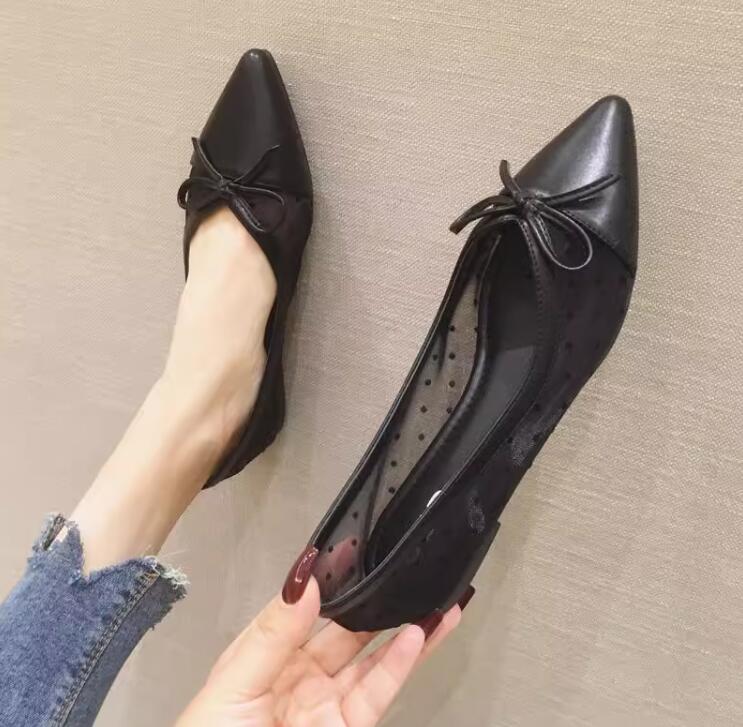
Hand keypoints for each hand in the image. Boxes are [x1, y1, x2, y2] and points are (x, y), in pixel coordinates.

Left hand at [175, 552, 471, 726]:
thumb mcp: (232, 685)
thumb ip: (272, 635)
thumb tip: (304, 580)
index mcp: (263, 657)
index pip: (302, 608)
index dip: (330, 581)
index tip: (354, 551)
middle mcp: (298, 677)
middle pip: (344, 631)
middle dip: (374, 602)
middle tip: (403, 570)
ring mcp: (325, 705)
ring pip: (371, 660)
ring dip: (403, 630)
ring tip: (432, 600)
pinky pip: (377, 693)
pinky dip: (401, 664)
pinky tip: (419, 636)